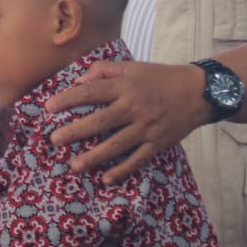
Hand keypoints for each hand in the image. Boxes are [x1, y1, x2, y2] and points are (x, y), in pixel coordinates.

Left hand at [43, 60, 211, 182]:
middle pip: (100, 121)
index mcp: (126, 86)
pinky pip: (138, 159)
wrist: (197, 92)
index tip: (49, 107)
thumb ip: (104, 70)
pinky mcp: (158, 143)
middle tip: (54, 140)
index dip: (69, 99)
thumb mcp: (132, 67)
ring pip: (117, 145)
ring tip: (74, 166)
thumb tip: (79, 81)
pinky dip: (123, 170)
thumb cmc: (159, 78)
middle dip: (75, 132)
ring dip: (94, 157)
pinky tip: (106, 179)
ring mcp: (146, 127)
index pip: (92, 92)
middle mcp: (134, 107)